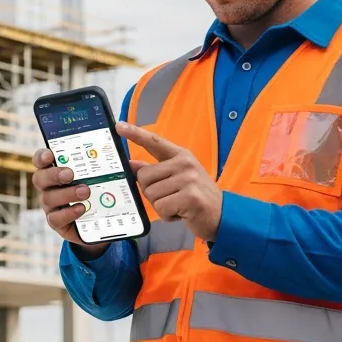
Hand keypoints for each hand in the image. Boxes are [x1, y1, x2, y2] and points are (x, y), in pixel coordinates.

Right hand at [30, 146, 149, 258]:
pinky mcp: (57, 223)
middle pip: (40, 178)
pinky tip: (82, 209)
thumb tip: (125, 159)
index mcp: (56, 171)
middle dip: (53, 175)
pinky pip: (56, 218)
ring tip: (85, 191)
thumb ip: (106, 166)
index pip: (41, 160)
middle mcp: (50, 187)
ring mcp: (51, 206)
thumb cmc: (98, 192)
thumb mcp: (101, 177)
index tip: (50, 155)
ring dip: (66, 194)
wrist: (99, 222)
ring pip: (48, 198)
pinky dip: (68, 213)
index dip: (42, 156)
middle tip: (70, 174)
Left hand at [116, 121, 223, 239]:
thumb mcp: (178, 178)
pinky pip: (161, 207)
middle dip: (151, 192)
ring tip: (177, 205)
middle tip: (169, 197)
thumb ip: (156, 171)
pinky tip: (181, 213)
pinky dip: (167, 215)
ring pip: (151, 194)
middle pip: (144, 176)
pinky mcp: (190, 197)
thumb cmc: (196, 196)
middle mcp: (185, 163)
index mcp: (181, 155)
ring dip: (160, 205)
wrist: (222, 215)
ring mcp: (188, 179)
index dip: (135, 133)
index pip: (154, 141)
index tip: (119, 126)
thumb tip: (132, 165)